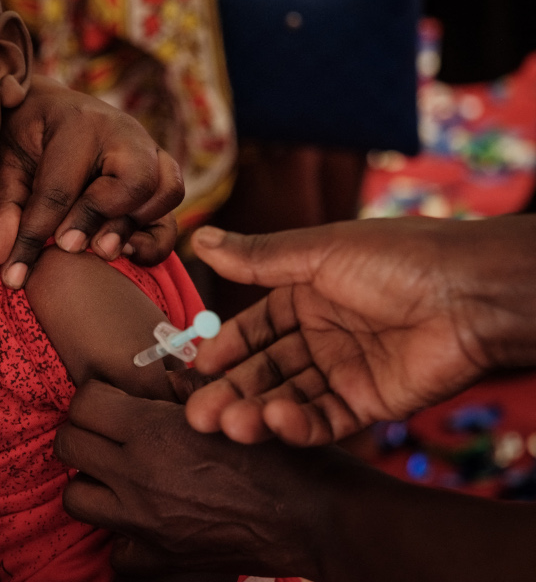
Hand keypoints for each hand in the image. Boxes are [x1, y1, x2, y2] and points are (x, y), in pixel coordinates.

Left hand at [0, 76, 182, 286]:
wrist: (53, 107)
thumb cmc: (27, 138)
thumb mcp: (5, 167)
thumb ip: (3, 209)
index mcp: (76, 122)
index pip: (59, 189)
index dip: (35, 236)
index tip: (16, 273)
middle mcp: (122, 131)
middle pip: (134, 181)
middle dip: (98, 220)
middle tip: (66, 246)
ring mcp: (149, 148)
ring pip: (166, 190)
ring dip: (132, 225)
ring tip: (98, 249)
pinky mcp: (162, 169)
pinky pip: (174, 207)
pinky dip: (156, 235)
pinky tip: (123, 252)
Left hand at [54, 381, 328, 579]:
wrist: (315, 517)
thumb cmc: (280, 452)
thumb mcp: (233, 401)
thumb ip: (187, 386)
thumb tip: (161, 373)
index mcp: (151, 430)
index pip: (83, 403)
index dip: (96, 397)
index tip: (113, 400)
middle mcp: (136, 476)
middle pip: (68, 444)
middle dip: (85, 432)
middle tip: (110, 433)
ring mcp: (142, 522)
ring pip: (76, 496)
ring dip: (93, 482)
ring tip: (120, 475)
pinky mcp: (157, 560)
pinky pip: (114, 548)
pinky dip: (124, 535)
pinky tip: (146, 520)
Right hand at [185, 216, 535, 444]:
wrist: (470, 294)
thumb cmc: (397, 260)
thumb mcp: (316, 252)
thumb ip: (256, 257)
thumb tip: (200, 239)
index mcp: (307, 295)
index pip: (254, 328)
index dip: (224, 349)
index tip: (195, 369)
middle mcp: (323, 335)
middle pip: (265, 370)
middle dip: (231, 392)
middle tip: (199, 414)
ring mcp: (346, 371)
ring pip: (289, 398)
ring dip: (256, 412)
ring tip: (229, 424)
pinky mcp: (371, 403)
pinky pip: (325, 419)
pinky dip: (298, 425)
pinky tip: (276, 422)